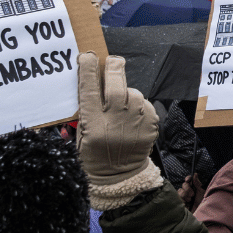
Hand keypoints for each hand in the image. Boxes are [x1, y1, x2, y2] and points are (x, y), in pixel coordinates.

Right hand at [76, 52, 158, 187]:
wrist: (119, 176)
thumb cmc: (95, 153)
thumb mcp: (82, 133)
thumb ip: (86, 108)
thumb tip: (92, 78)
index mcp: (94, 124)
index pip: (89, 88)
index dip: (89, 69)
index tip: (88, 56)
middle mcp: (116, 121)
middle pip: (115, 84)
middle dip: (114, 68)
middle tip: (113, 61)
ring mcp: (136, 123)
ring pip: (132, 92)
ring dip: (126, 92)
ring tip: (121, 105)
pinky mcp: (151, 125)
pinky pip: (144, 103)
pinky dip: (138, 105)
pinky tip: (132, 116)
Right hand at [178, 173, 206, 210]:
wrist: (201, 213)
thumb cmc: (202, 203)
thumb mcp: (202, 192)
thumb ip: (197, 183)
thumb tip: (195, 174)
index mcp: (194, 188)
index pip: (188, 180)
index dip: (188, 178)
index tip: (188, 179)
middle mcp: (188, 191)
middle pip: (183, 185)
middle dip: (187, 189)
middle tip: (192, 194)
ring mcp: (183, 197)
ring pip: (179, 191)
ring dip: (185, 195)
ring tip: (190, 200)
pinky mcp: (180, 202)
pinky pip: (177, 197)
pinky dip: (182, 199)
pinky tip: (186, 203)